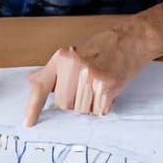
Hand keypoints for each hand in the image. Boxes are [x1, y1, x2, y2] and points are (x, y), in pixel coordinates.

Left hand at [24, 23, 155, 125]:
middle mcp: (74, 67)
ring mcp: (90, 77)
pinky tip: (109, 90)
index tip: (28, 123)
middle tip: (88, 87)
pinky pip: (98, 111)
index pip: (42, 86)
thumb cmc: (106, 45)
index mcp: (63, 58)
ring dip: (90, 104)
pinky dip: (104, 106)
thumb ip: (56, 69)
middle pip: (64, 104)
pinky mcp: (106, 87)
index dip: (33, 107)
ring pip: (81, 110)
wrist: (134, 39)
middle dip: (75, 101)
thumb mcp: (75, 51)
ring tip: (100, 85)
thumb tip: (33, 82)